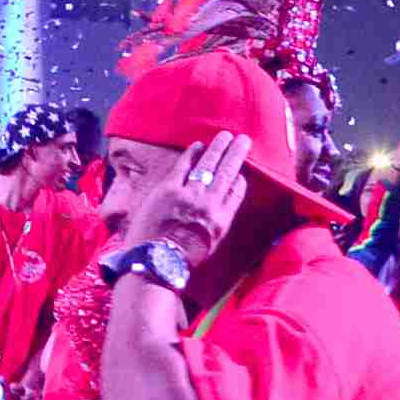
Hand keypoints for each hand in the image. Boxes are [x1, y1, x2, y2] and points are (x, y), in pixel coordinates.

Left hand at [124, 132, 246, 260]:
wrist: (156, 264)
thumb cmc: (180, 261)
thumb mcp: (209, 247)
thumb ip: (214, 226)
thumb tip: (216, 214)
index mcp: (221, 221)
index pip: (236, 193)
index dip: (239, 179)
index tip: (241, 171)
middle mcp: (209, 205)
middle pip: (227, 173)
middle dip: (236, 154)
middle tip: (243, 139)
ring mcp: (189, 195)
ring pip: (208, 165)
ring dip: (218, 148)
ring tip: (225, 135)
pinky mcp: (168, 190)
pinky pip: (184, 166)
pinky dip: (192, 154)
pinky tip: (198, 145)